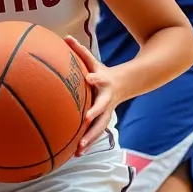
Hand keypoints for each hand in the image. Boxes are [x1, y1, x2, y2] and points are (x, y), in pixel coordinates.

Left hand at [63, 36, 121, 152]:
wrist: (127, 84)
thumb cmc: (103, 72)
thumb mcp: (94, 61)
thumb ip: (80, 51)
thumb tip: (65, 37)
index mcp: (103, 82)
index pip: (99, 79)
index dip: (95, 79)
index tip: (89, 78)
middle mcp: (107, 98)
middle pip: (102, 108)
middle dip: (95, 115)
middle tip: (86, 120)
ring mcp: (107, 111)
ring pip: (100, 126)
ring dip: (90, 138)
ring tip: (79, 149)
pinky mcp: (104, 120)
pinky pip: (96, 133)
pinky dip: (87, 143)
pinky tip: (75, 154)